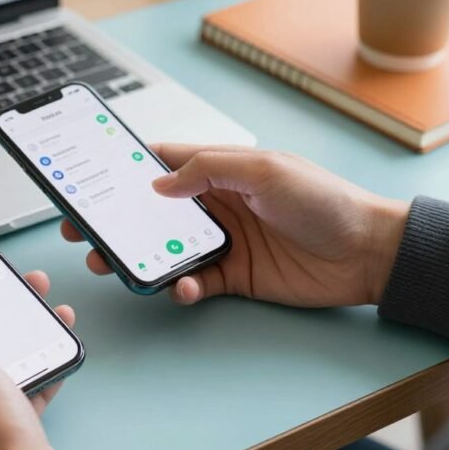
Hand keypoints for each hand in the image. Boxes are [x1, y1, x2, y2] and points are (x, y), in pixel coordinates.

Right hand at [62, 145, 409, 307]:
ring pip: (162, 248)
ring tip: (110, 262)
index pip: (162, 162)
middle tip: (81, 228)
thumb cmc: (323, 201)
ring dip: (134, 256)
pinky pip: (191, 282)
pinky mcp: (231, 276)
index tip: (91, 174)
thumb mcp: (265, 171)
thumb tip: (159, 184)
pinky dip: (178, 286)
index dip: (126, 167)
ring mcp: (221, 241)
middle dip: (114, 218)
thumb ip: (209, 170)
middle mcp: (214, 204)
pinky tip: (180, 286)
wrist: (367, 254)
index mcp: (220, 171)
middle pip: (150, 210)